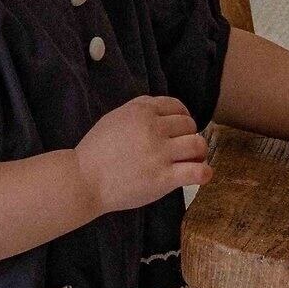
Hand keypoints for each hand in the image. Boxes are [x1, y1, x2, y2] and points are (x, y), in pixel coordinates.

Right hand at [75, 94, 213, 214]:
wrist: (83, 180)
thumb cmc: (96, 151)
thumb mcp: (115, 117)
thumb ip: (140, 109)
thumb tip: (166, 110)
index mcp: (141, 111)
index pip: (177, 107)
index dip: (182, 119)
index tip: (178, 131)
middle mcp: (153, 128)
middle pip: (190, 125)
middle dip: (189, 136)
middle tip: (182, 150)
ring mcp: (159, 153)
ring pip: (198, 145)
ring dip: (198, 153)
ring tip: (191, 162)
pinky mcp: (163, 178)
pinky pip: (197, 171)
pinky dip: (204, 173)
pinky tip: (200, 175)